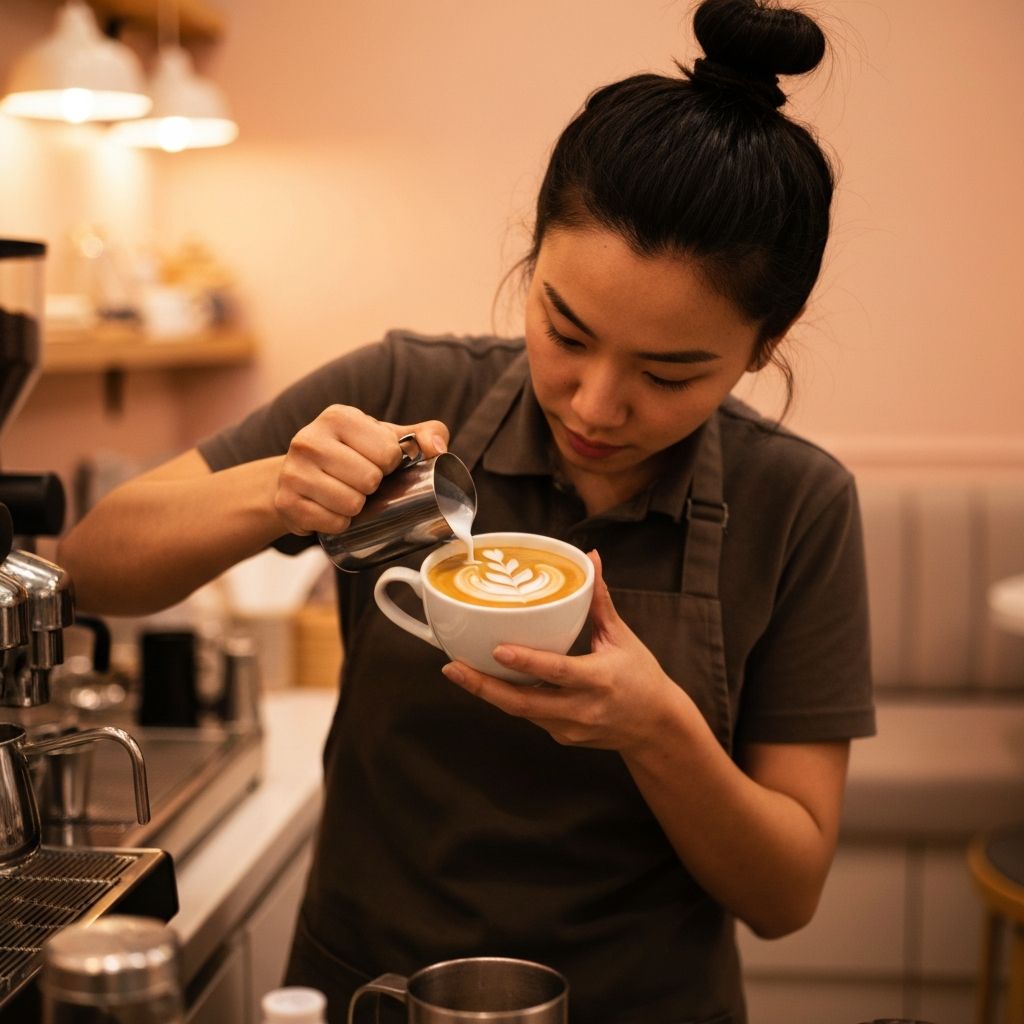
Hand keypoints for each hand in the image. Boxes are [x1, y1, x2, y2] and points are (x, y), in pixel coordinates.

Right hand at [274, 406, 448, 534]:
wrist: (298, 475)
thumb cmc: (352, 454)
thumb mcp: (385, 437)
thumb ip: (422, 434)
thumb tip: (438, 449)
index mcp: (338, 416)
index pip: (388, 452)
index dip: (391, 465)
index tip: (379, 463)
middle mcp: (309, 439)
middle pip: (369, 480)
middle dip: (374, 488)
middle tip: (363, 484)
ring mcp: (293, 471)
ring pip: (351, 504)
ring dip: (358, 508)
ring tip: (348, 495)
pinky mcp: (286, 502)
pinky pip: (333, 524)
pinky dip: (340, 523)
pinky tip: (332, 510)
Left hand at [441, 551, 687, 752]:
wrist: (655, 728)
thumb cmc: (641, 677)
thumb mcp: (621, 636)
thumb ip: (600, 599)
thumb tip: (590, 558)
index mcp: (600, 679)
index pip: (558, 671)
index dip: (526, 662)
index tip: (497, 649)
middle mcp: (581, 708)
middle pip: (523, 703)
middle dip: (484, 687)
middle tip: (452, 668)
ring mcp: (569, 727)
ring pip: (520, 711)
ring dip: (488, 692)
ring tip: (457, 671)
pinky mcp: (561, 736)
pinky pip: (529, 715)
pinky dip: (507, 698)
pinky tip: (486, 681)